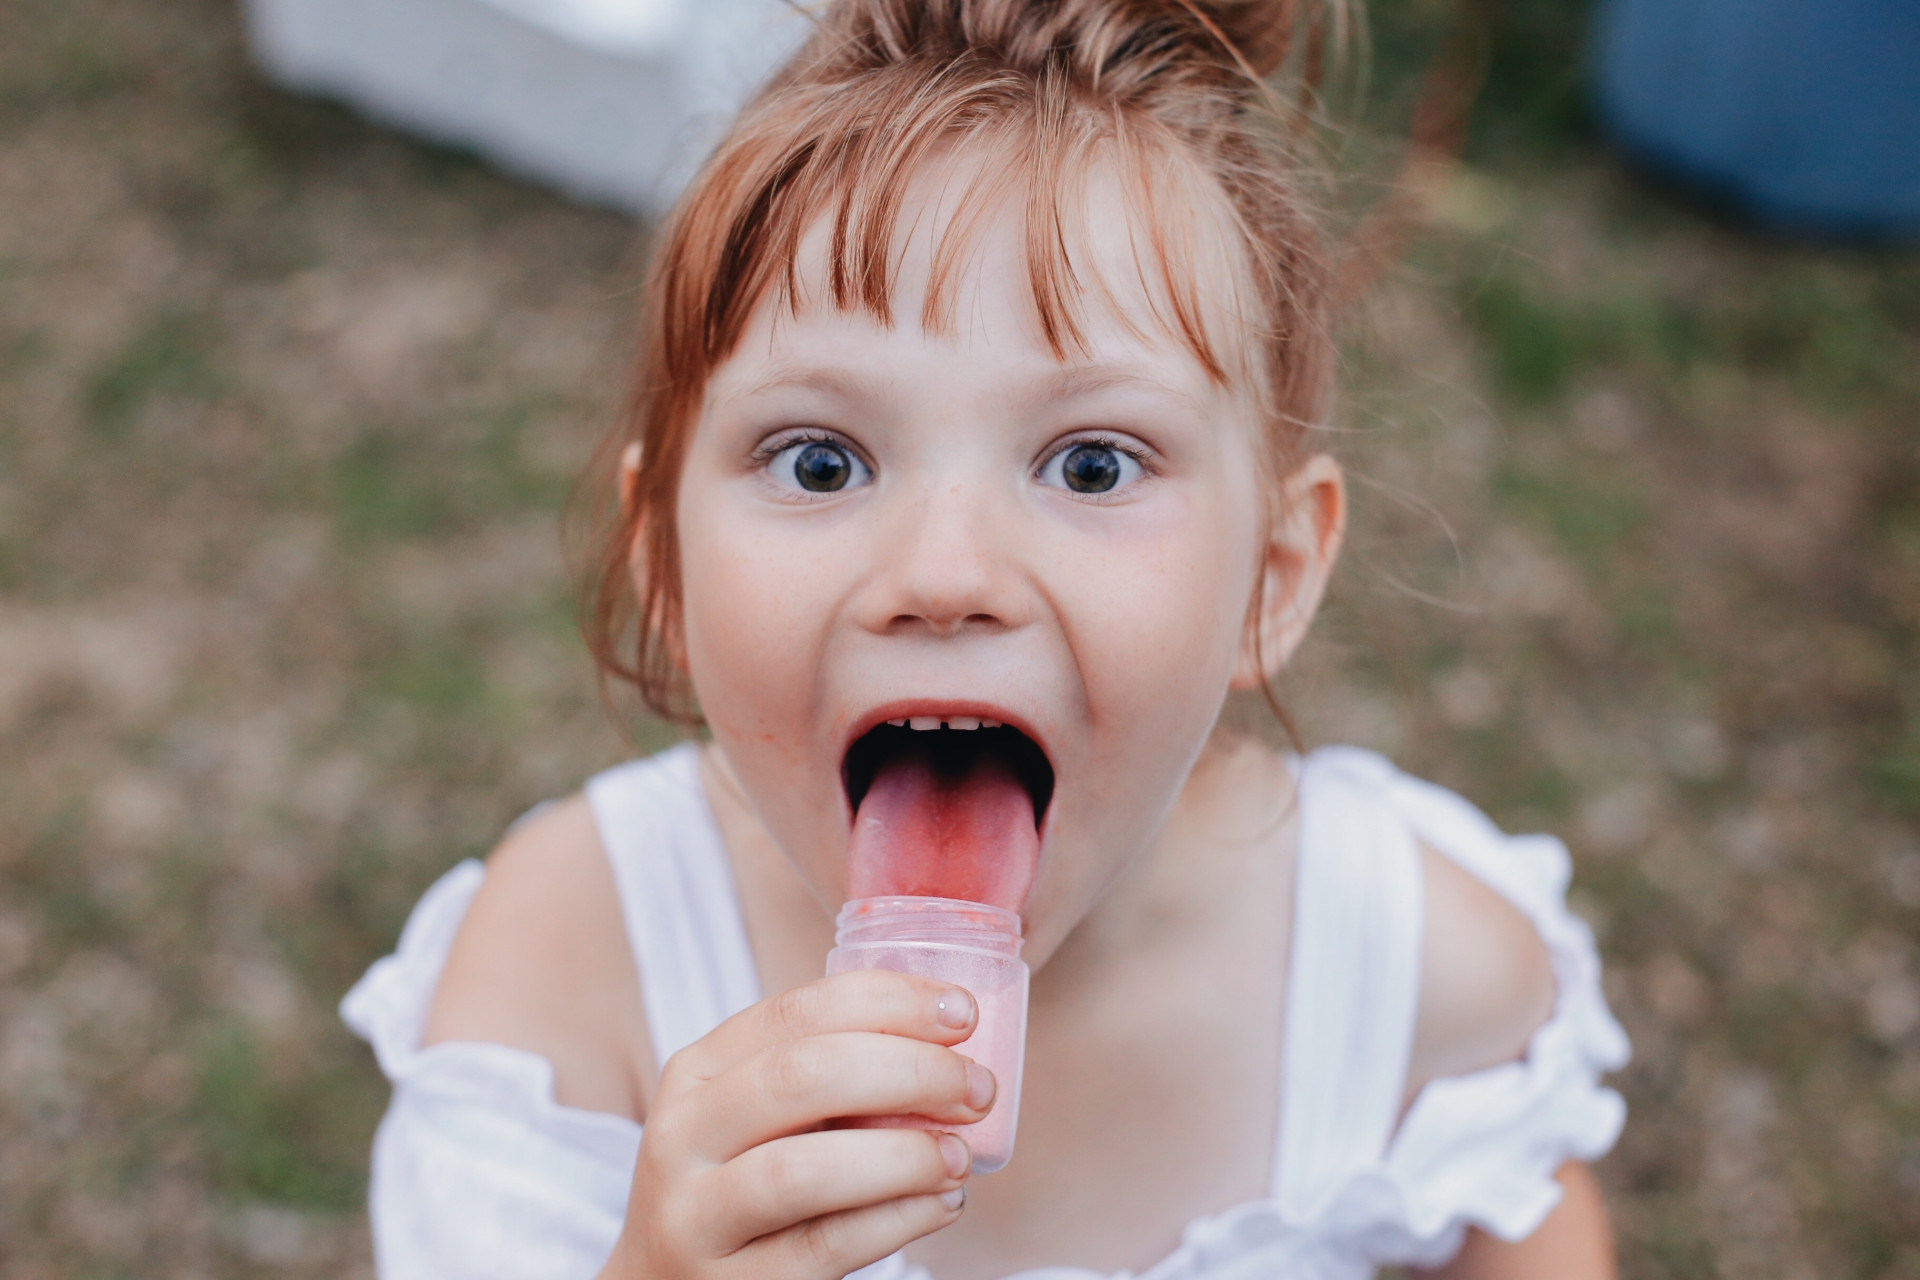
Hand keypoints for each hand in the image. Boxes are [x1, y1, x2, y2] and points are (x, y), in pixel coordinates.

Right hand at [598, 970, 993, 1278]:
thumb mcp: (755, 1115)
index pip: (797, 1012)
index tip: (962, 1013)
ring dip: (904, 1155)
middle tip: (976, 1088)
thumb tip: (949, 1037)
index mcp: (699, 1071)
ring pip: (804, 1169)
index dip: (890, 1002)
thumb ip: (825, 1074)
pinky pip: (825, 1245)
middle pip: (802, 1078)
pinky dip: (898, 1219)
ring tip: (960, 1156)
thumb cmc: (741, 1183)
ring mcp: (695, 1216)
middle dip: (909, 1072)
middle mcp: (683, 1135)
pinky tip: (940, 1204)